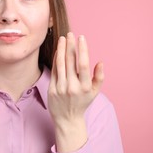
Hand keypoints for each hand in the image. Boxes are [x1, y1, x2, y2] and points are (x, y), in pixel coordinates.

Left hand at [48, 32, 103, 152]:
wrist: (67, 119)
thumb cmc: (82, 103)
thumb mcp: (95, 92)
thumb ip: (99, 77)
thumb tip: (100, 62)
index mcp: (85, 87)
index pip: (83, 64)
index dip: (82, 49)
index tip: (81, 38)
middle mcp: (73, 87)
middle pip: (70, 62)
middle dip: (71, 45)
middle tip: (70, 33)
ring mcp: (61, 88)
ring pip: (60, 64)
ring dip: (61, 49)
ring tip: (63, 38)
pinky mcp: (52, 89)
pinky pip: (54, 70)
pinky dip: (56, 59)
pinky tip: (58, 50)